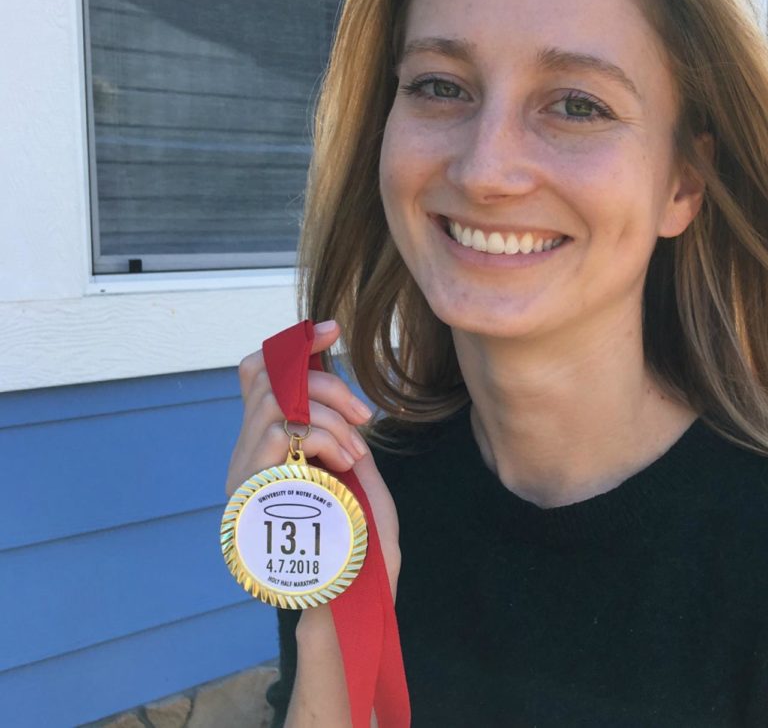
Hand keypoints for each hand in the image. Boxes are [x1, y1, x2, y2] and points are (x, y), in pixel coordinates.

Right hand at [226, 319, 399, 591]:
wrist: (347, 597)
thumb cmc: (354, 535)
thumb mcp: (346, 468)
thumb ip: (331, 426)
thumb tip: (332, 378)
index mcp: (263, 448)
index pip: (257, 375)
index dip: (291, 344)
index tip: (331, 329)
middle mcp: (245, 458)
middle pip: (268, 378)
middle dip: (322, 380)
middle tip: (363, 413)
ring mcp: (245, 474)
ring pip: (276, 400)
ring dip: (328, 413)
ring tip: (357, 445)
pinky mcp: (254, 490)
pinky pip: (282, 432)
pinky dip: (323, 435)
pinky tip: (348, 460)